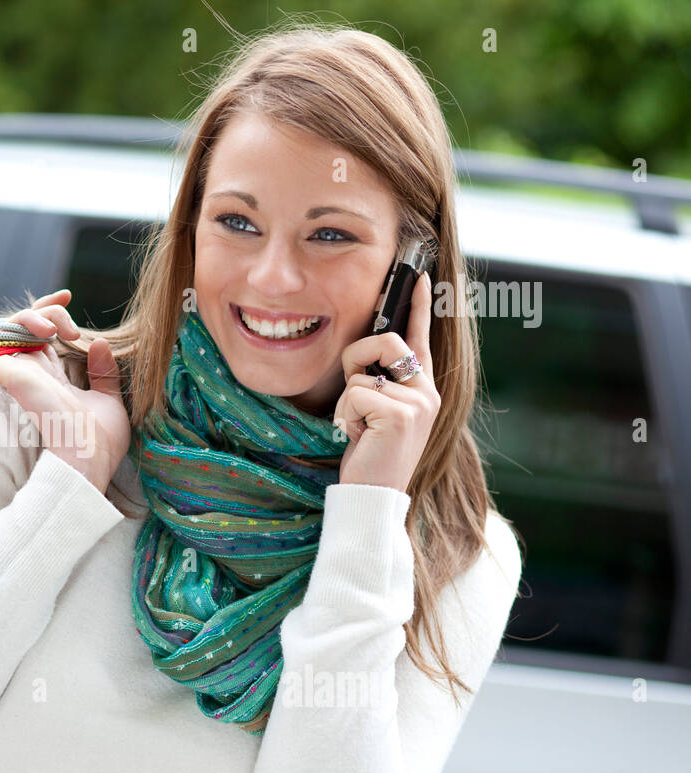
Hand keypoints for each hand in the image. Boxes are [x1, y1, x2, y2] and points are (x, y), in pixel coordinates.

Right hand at [0, 289, 129, 493]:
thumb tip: (100, 344)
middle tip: (72, 329)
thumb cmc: (99, 443)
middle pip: (24, 325)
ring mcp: (20, 372)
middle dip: (47, 309)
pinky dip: (12, 325)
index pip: (40, 335)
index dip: (50, 310)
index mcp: (52, 377)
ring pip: (6, 325)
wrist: (89, 460)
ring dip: (31, 315)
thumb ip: (104, 374)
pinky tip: (45, 332)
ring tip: (57, 329)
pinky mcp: (11, 374)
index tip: (69, 294)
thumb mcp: (109, 400)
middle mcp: (33, 372)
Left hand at [332, 272, 440, 494]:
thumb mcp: (375, 414)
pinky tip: (356, 437)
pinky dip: (344, 415)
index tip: (417, 277)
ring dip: (347, 400)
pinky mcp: (400, 414)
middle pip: (386, 341)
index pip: (420, 338)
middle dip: (357, 359)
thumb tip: (363, 356)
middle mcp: (427, 392)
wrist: (374, 496)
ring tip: (357, 427)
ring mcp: (417, 402)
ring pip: (363, 372)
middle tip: (353, 395)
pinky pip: (354, 392)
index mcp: (423, 390)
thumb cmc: (369, 455)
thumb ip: (378, 384)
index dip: (417, 307)